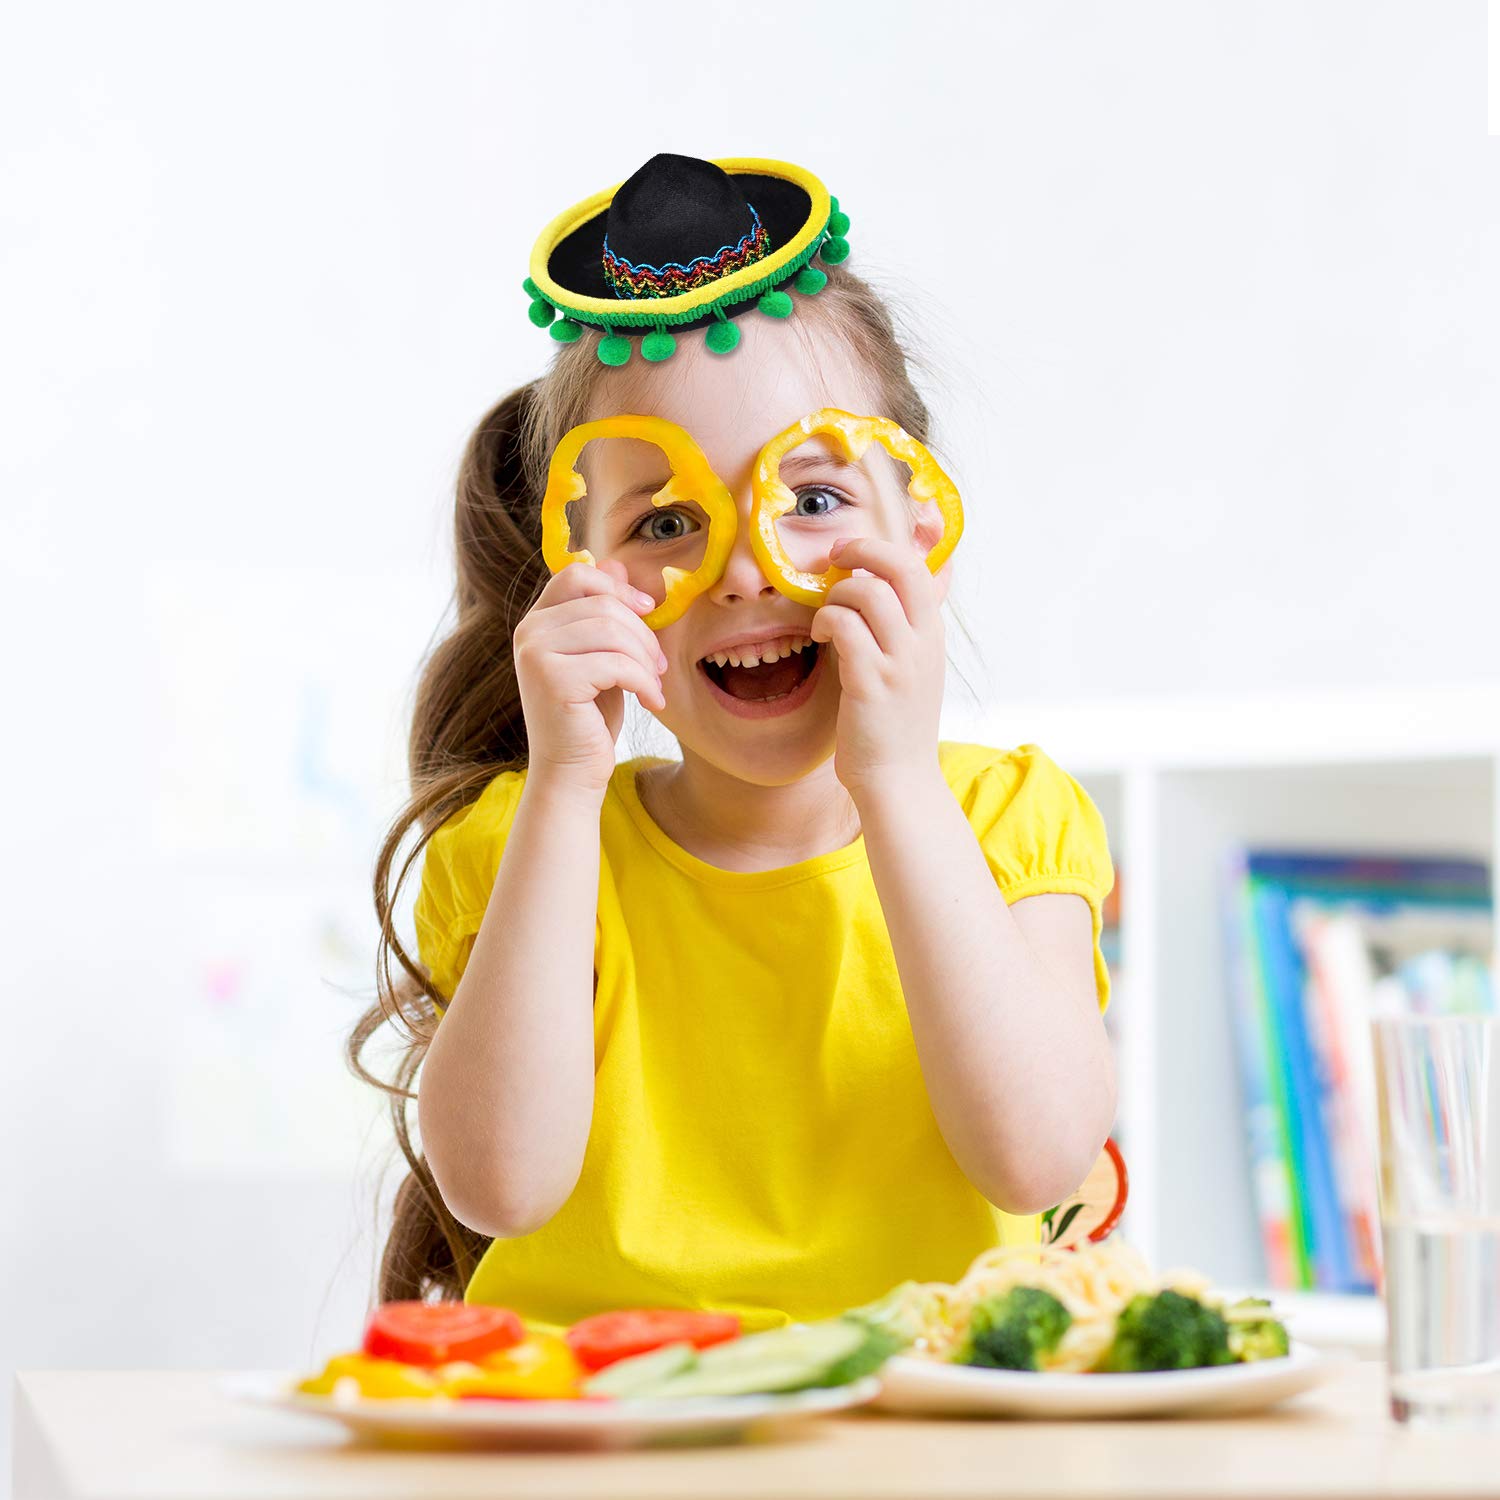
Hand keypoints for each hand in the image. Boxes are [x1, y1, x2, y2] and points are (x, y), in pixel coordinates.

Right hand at [513, 558, 667, 797]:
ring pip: (613, 631)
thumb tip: (618, 565)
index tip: (647, 611)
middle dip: (643, 635)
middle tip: (660, 666)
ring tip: (655, 683)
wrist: (572, 770)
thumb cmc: (589, 715)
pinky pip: (617, 664)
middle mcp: (529, 631)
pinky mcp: (553, 679)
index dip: (618, 588)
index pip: (578, 574)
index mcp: (538, 620)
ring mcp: (536, 654)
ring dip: (646, 659)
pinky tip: (651, 702)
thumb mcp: (602, 656)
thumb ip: (604, 614)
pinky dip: (645, 682)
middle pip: (604, 605)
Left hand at [808, 536, 946, 798]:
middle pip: (900, 566)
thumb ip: (899, 631)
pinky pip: (844, 626)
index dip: (881, 548)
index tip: (851, 553)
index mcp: (932, 634)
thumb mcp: (911, 670)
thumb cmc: (894, 726)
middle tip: (833, 559)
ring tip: (825, 618)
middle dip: (861, 550)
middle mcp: (922, 642)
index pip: (918, 567)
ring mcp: (899, 661)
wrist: (898, 780)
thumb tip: (871, 591)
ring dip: (835, 594)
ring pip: (867, 592)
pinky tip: (820, 636)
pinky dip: (825, 621)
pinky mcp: (871, 681)